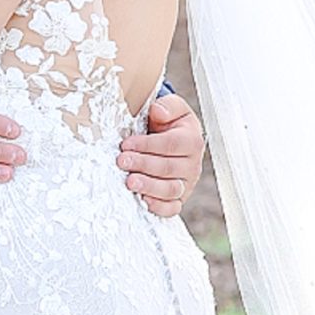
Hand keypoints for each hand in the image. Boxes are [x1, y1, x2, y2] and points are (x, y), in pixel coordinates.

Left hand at [118, 92, 204, 219]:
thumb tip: (158, 112)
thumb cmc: (169, 124)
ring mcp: (186, 184)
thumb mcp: (172, 108)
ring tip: (129, 182)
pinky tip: (143, 201)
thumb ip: (168, 106)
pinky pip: (172, 208)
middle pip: (168, 168)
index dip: (148, 145)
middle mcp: (192, 165)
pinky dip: (159, 207)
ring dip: (148, 186)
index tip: (126, 144)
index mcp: (192, 141)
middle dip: (143, 165)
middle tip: (122, 161)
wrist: (172, 140)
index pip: (171, 144)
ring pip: (171, 189)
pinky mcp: (178, 199)